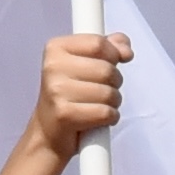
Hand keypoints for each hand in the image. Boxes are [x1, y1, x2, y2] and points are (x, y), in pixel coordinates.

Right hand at [17, 27, 127, 167]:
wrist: (49, 131)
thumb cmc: (70, 95)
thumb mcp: (85, 64)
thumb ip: (107, 48)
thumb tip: (125, 48)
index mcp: (55, 48)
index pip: (98, 43)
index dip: (114, 54)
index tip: (112, 63)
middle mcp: (52, 67)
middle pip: (107, 69)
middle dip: (115, 82)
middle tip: (102, 90)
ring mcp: (56, 91)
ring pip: (109, 93)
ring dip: (113, 102)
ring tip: (99, 105)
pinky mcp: (64, 114)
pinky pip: (105, 112)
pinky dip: (110, 118)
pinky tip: (98, 119)